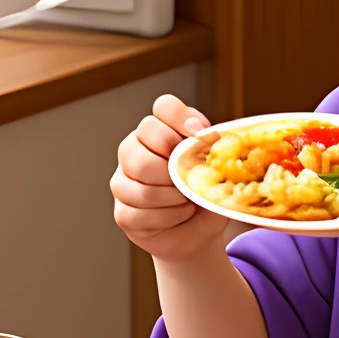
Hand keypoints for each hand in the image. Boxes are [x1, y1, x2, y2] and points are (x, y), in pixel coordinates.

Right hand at [111, 93, 227, 263]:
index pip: (163, 107)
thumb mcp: (216, 169)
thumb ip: (208, 148)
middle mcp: (134, 150)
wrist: (200, 230)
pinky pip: (142, 212)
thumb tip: (199, 134)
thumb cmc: (204, 194)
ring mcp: (123, 181)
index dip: (180, 118)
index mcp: (159, 131)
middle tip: (188, 178)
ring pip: (140, 184)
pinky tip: (179, 215)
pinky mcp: (123, 212)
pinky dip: (169, 216)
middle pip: (138, 144)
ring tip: (187, 200)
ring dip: (173, 196)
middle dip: (170, 166)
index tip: (198, 136)